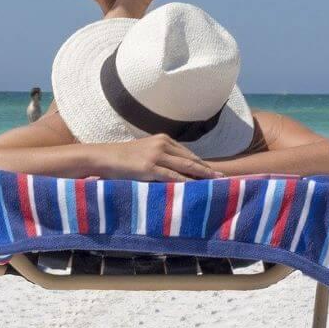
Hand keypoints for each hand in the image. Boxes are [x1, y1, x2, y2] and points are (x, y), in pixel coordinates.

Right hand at [92, 134, 222, 181]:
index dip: (202, 164)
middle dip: (208, 169)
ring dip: (202, 175)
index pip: (188, 153)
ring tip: (216, 183)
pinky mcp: (149, 167)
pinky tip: (196, 188)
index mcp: (163, 139)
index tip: (215, 171)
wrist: (104, 157)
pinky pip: (172, 176)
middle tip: (224, 177)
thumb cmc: (123, 158)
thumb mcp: (145, 152)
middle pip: (191, 159)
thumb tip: (176, 170)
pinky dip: (186, 182)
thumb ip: (161, 158)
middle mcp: (162, 144)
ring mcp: (156, 155)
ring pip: (185, 166)